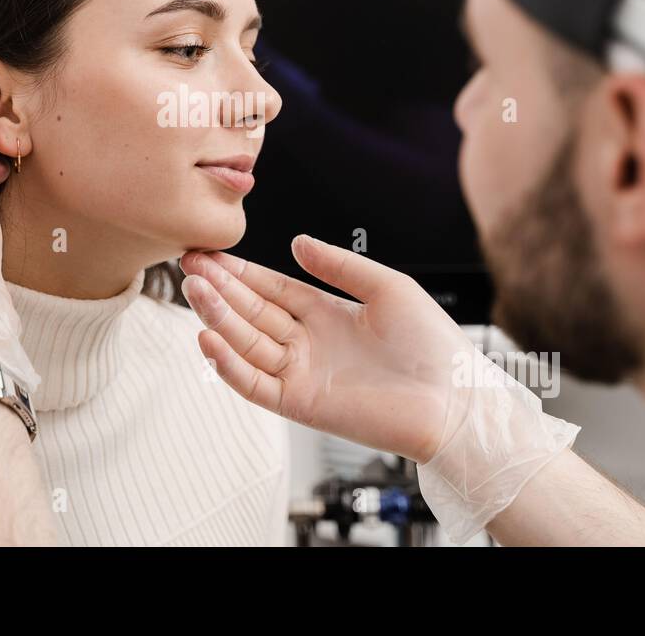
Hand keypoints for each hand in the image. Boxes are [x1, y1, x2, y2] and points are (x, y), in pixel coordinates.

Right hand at [179, 236, 481, 463]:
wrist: (455, 399)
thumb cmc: (435, 347)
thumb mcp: (387, 287)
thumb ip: (340, 265)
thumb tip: (297, 242)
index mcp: (329, 314)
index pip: (272, 289)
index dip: (241, 272)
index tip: (210, 254)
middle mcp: (310, 344)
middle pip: (252, 313)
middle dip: (219, 288)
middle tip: (189, 265)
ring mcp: (303, 374)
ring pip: (247, 343)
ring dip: (218, 317)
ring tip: (194, 290)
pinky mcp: (301, 404)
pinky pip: (255, 384)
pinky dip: (229, 363)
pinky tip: (209, 338)